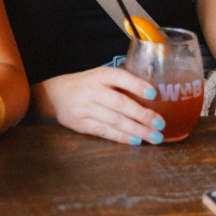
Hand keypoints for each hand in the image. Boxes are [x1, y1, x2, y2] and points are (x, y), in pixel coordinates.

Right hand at [32, 67, 166, 144]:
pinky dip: (121, 137)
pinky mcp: (81, 124)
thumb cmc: (87, 85)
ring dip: (136, 130)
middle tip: (160, 123)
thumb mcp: (101, 76)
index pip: (120, 77)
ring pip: (114, 120)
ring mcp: (85, 108)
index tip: (154, 94)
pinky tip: (136, 140)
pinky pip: (104, 131)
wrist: (55, 95)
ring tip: (154, 136)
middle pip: (119, 103)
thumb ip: (122, 83)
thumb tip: (154, 96)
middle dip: (142, 115)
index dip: (137, 85)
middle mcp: (92, 90)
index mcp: (100, 75)